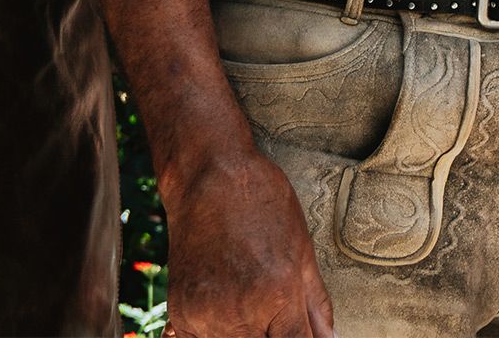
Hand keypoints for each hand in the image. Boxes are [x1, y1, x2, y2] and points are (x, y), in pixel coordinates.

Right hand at [157, 144, 334, 336]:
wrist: (209, 176)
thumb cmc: (262, 203)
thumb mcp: (303, 250)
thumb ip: (317, 305)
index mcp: (279, 294)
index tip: (298, 332)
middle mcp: (241, 311)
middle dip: (272, 336)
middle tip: (272, 315)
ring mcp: (207, 315)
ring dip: (245, 335)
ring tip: (248, 304)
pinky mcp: (181, 312)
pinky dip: (215, 334)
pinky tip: (225, 311)